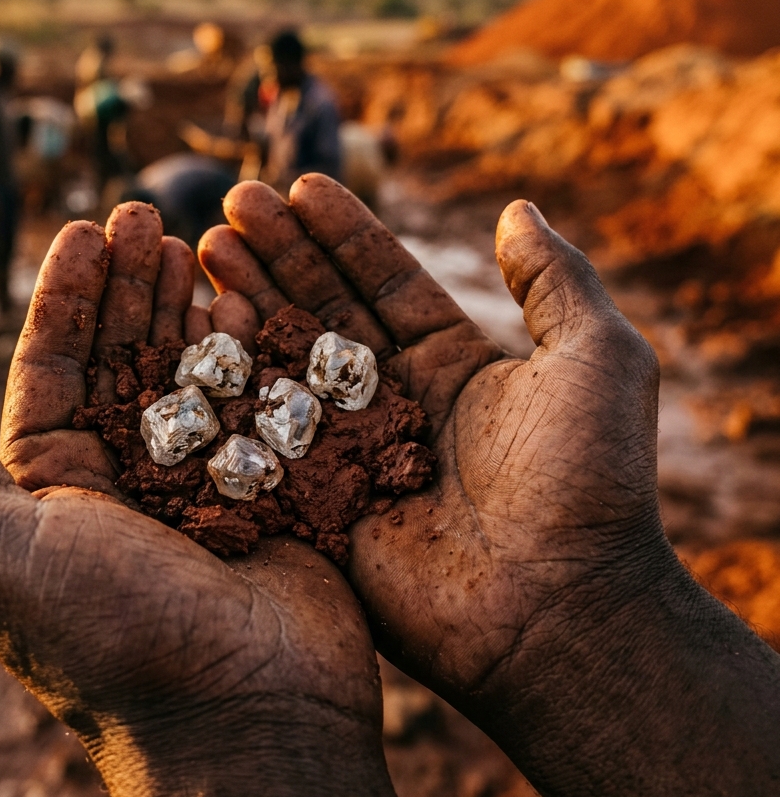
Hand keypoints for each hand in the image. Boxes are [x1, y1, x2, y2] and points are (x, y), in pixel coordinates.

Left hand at [0, 203, 410, 796]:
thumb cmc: (107, 637)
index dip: (67, 296)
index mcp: (52, 490)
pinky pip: (257, 402)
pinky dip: (253, 348)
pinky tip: (251, 297)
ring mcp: (203, 481)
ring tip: (197, 241)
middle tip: (149, 215)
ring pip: (192, 370)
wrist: (242, 720)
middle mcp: (124, 480)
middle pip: (125, 357)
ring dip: (191, 304)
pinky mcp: (270, 486)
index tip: (87, 230)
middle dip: (132, 285)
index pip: (53, 369)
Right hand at [200, 175, 779, 796]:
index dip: (343, 233)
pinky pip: (264, 435)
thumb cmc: (585, 480)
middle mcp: (393, 403)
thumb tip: (517, 209)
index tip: (299, 186)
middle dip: (280, 256)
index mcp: (451, 366)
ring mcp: (348, 454)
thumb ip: (554, 279)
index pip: (385, 283)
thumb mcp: (596, 357)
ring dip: (246, 303)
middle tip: (232, 204)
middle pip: (322, 313)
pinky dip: (232, 384)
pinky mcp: (315, 505)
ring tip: (205, 247)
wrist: (559, 610)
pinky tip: (198, 329)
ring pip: (284, 364)